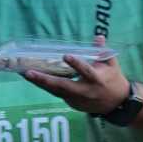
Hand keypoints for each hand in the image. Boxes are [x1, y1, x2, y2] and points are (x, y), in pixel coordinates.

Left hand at [17, 50, 131, 117]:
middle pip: (63, 86)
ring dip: (40, 83)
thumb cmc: (114, 80)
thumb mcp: (112, 65)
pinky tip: (33, 79)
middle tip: (30, 72)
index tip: (66, 56)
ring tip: (26, 74)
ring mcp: (77, 99)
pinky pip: (57, 94)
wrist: (117, 105)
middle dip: (46, 80)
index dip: (77, 64)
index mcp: (97, 80)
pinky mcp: (72, 103)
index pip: (86, 71)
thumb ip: (103, 52)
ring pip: (56, 92)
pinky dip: (46, 87)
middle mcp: (85, 91)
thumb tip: (98, 36)